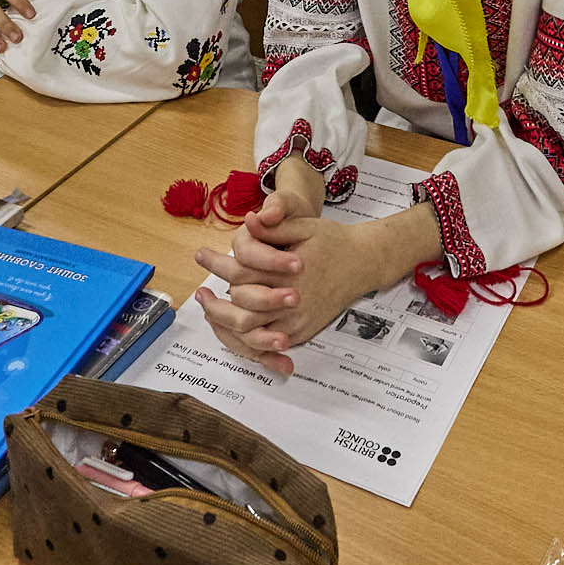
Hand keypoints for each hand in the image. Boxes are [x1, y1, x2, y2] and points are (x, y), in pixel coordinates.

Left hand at [195, 196, 387, 377]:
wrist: (363, 263)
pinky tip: (230, 327)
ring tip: (210, 310)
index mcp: (289, 275)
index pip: (241, 275)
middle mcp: (292, 303)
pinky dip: (245, 340)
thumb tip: (249, 220)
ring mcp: (297, 323)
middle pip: (241, 314)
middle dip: (216, 307)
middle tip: (200, 295)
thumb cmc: (332, 242)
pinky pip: (266, 345)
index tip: (200, 255)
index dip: (217, 265)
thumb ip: (275, 226)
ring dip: (226, 325)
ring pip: (252, 335)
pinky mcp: (301, 333)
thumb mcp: (305, 225)